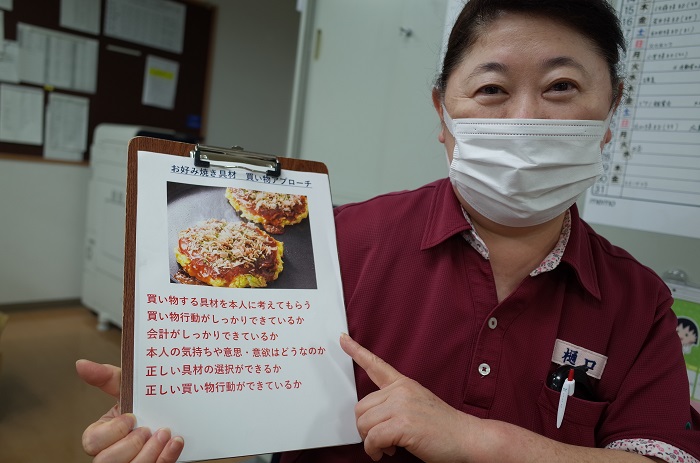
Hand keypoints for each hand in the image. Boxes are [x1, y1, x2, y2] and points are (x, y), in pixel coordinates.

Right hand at [75, 359, 184, 461]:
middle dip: (131, 444)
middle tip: (148, 429)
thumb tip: (81, 364)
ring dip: (150, 453)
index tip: (131, 417)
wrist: (170, 415)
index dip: (113, 431)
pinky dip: (166, 457)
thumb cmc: (142, 405)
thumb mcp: (126, 388)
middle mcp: (110, 455)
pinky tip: (176, 441)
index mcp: (100, 436)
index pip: (92, 442)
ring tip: (165, 433)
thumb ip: (107, 377)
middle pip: (106, 462)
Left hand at [339, 334, 480, 461]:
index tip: (342, 339)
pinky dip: (375, 451)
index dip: (356, 351)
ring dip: (371, 442)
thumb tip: (373, 418)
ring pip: (364, 424)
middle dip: (365, 428)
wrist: (469, 438)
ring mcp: (402, 406)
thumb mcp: (419, 405)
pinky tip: (387, 452)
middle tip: (380, 439)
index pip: (376, 365)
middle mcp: (401, 391)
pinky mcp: (403, 425)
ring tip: (387, 447)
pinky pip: (372, 439)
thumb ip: (396, 403)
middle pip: (360, 408)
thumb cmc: (445, 428)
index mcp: (404, 384)